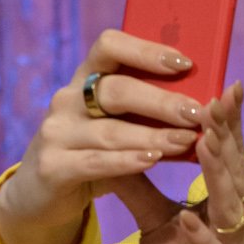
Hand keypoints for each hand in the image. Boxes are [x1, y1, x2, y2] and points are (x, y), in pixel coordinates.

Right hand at [0, 28, 202, 243]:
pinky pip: (94, 162)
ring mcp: (55, 132)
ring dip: (152, 135)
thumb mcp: (116, 127)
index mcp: (84, 80)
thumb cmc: (91, 155)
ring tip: (186, 141)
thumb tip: (202, 105)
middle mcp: (66, 100)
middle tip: (197, 112)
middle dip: (161, 101)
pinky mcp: (51, 166)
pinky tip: (153, 160)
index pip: (109, 46)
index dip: (146, 50)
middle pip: (116, 90)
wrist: (41, 197)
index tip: (185, 63)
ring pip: (110, 130)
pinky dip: (126, 161)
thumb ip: (145, 114)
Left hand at [124, 82, 243, 243]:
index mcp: (227, 202)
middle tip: (217, 95)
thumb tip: (118, 145)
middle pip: (235, 169)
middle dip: (227, 133)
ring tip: (206, 141)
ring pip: (230, 205)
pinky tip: (188, 219)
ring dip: (219, 173)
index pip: (229, 154)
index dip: (228, 121)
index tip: (223, 84)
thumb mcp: (158, 222)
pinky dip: (202, 238)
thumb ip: (142, 186)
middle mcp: (239, 220)